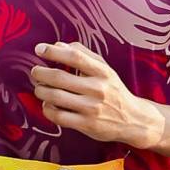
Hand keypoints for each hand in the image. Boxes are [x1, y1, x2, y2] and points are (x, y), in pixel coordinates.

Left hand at [27, 43, 163, 150]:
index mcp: (103, 72)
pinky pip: (58, 116)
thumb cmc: (114, 91)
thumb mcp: (105, 69)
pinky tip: (48, 105)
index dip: (54, 51)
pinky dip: (47, 109)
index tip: (39, 49)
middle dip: (41, 73)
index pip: (75, 56)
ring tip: (40, 88)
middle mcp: (98, 89)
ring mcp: (91, 108)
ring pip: (55, 97)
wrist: (133, 120)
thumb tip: (58, 44)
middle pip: (59, 78)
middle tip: (35, 72)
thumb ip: (83, 54)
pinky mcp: (86, 125)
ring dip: (41, 91)